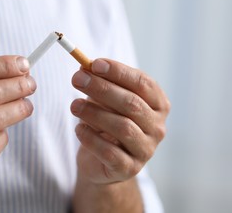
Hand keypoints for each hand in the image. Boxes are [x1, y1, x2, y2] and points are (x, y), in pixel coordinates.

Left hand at [71, 58, 169, 184]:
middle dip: (102, 88)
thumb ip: (100, 83)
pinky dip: (91, 138)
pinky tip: (79, 129)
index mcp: (158, 104)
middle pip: (132, 104)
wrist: (101, 161)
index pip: (143, 83)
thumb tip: (85, 68)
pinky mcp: (129, 168)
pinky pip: (109, 152)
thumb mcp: (104, 100)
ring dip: (94, 113)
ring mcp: (146, 150)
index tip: (94, 64)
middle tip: (77, 79)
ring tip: (74, 105)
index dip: (118, 72)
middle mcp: (157, 127)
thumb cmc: (106, 122)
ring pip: (123, 127)